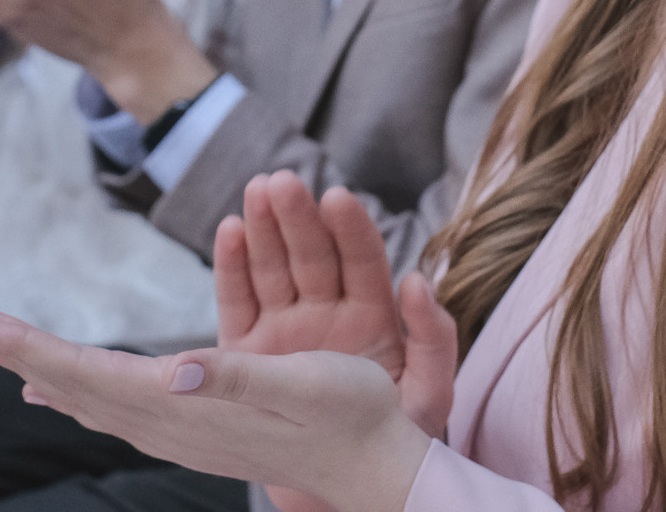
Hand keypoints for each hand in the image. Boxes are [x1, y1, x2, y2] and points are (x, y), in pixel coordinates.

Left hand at [0, 302, 432, 511]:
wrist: (374, 466)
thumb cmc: (345, 413)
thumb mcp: (296, 382)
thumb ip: (229, 375)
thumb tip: (169, 371)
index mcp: (180, 405)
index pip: (83, 372)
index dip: (25, 344)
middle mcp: (167, 423)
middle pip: (69, 384)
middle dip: (11, 348)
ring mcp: (176, 431)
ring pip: (86, 397)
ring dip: (36, 364)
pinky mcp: (192, 428)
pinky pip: (115, 406)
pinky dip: (76, 387)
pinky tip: (62, 389)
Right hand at [220, 173, 455, 439]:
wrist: (342, 488)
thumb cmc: (394, 442)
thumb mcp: (427, 396)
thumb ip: (433, 341)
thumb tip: (418, 281)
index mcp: (373, 317)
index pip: (363, 262)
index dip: (352, 230)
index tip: (338, 198)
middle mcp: (327, 312)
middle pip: (313, 254)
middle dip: (299, 217)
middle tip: (285, 183)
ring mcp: (286, 326)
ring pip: (275, 266)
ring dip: (265, 225)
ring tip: (257, 189)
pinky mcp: (248, 349)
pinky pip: (239, 299)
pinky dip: (233, 264)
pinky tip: (231, 228)